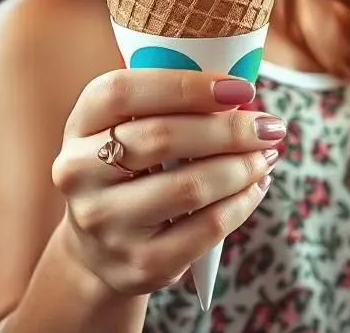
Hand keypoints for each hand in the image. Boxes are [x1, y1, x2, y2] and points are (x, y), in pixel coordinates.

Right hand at [52, 70, 283, 296]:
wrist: (97, 246)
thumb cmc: (130, 165)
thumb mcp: (130, 125)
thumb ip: (171, 102)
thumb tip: (241, 91)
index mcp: (81, 123)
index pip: (123, 92)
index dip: (186, 85)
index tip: (241, 87)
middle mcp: (79, 172)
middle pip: (162, 138)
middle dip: (229, 129)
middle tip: (270, 126)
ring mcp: (104, 223)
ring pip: (189, 187)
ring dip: (241, 167)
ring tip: (266, 155)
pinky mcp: (136, 264)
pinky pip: (204, 229)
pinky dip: (241, 204)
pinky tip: (256, 187)